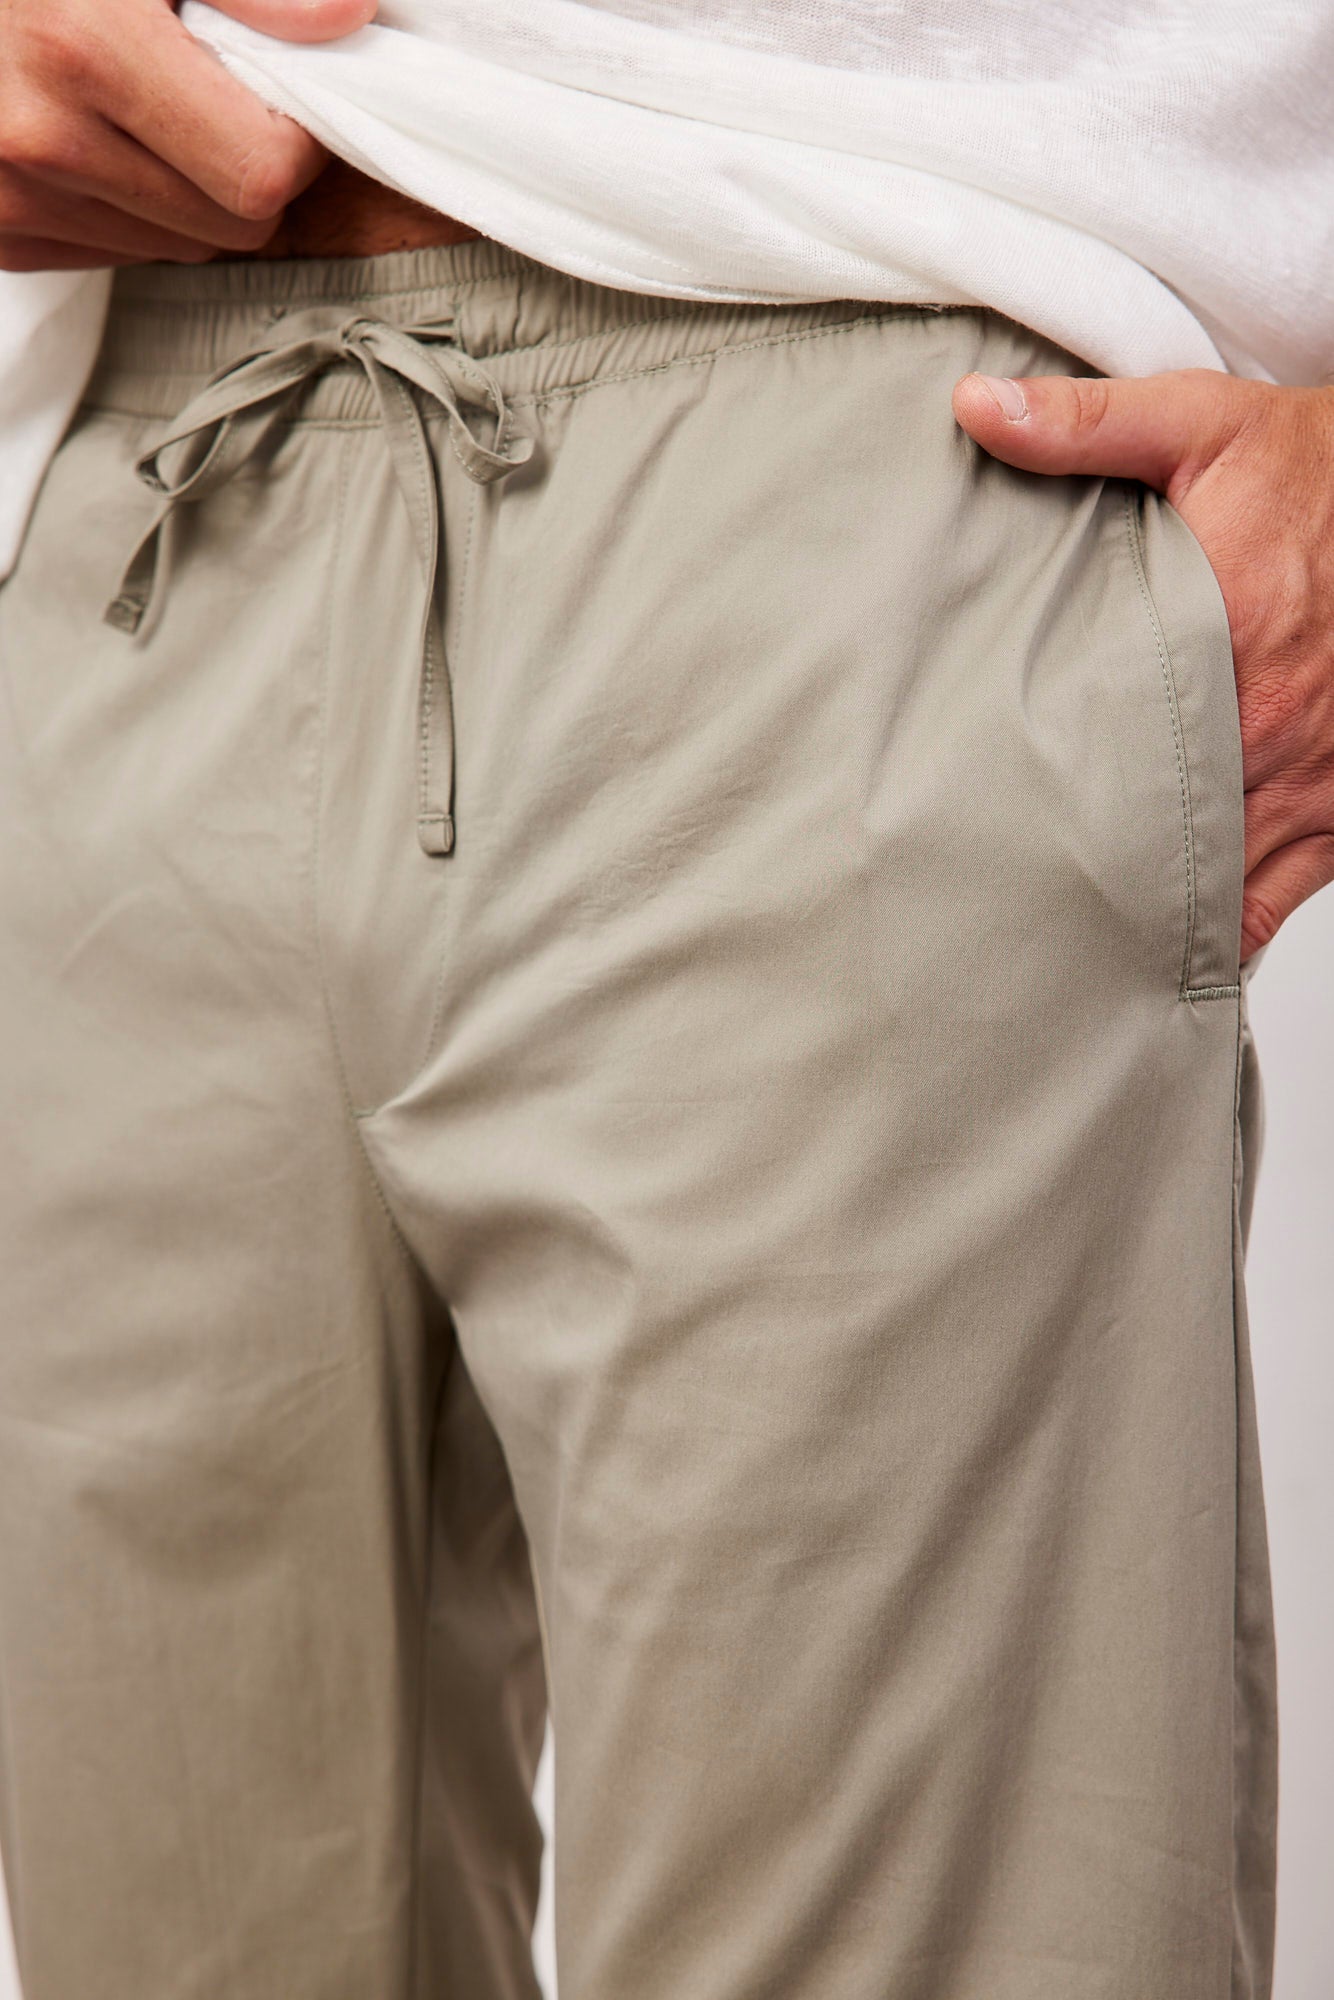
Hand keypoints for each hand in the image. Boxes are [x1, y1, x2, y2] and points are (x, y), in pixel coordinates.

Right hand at [0, 0, 376, 270]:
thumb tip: (348, 16)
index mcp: (84, 49)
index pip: (261, 174)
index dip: (294, 138)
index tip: (275, 91)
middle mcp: (42, 140)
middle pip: (234, 227)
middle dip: (247, 168)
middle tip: (210, 94)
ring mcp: (12, 199)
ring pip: (179, 247)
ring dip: (187, 192)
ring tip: (137, 106)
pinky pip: (115, 252)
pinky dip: (126, 207)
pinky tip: (91, 135)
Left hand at [953, 366, 1333, 961]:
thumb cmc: (1319, 469)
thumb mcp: (1206, 424)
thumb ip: (1090, 426)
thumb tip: (977, 411)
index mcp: (1225, 632)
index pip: (1111, 735)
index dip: (1041, 788)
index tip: (976, 817)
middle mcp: (1272, 722)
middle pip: (1154, 827)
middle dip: (1081, 866)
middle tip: (998, 900)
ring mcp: (1314, 778)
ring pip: (1214, 881)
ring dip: (1143, 907)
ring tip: (1059, 940)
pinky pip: (1278, 897)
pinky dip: (1221, 928)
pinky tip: (1159, 951)